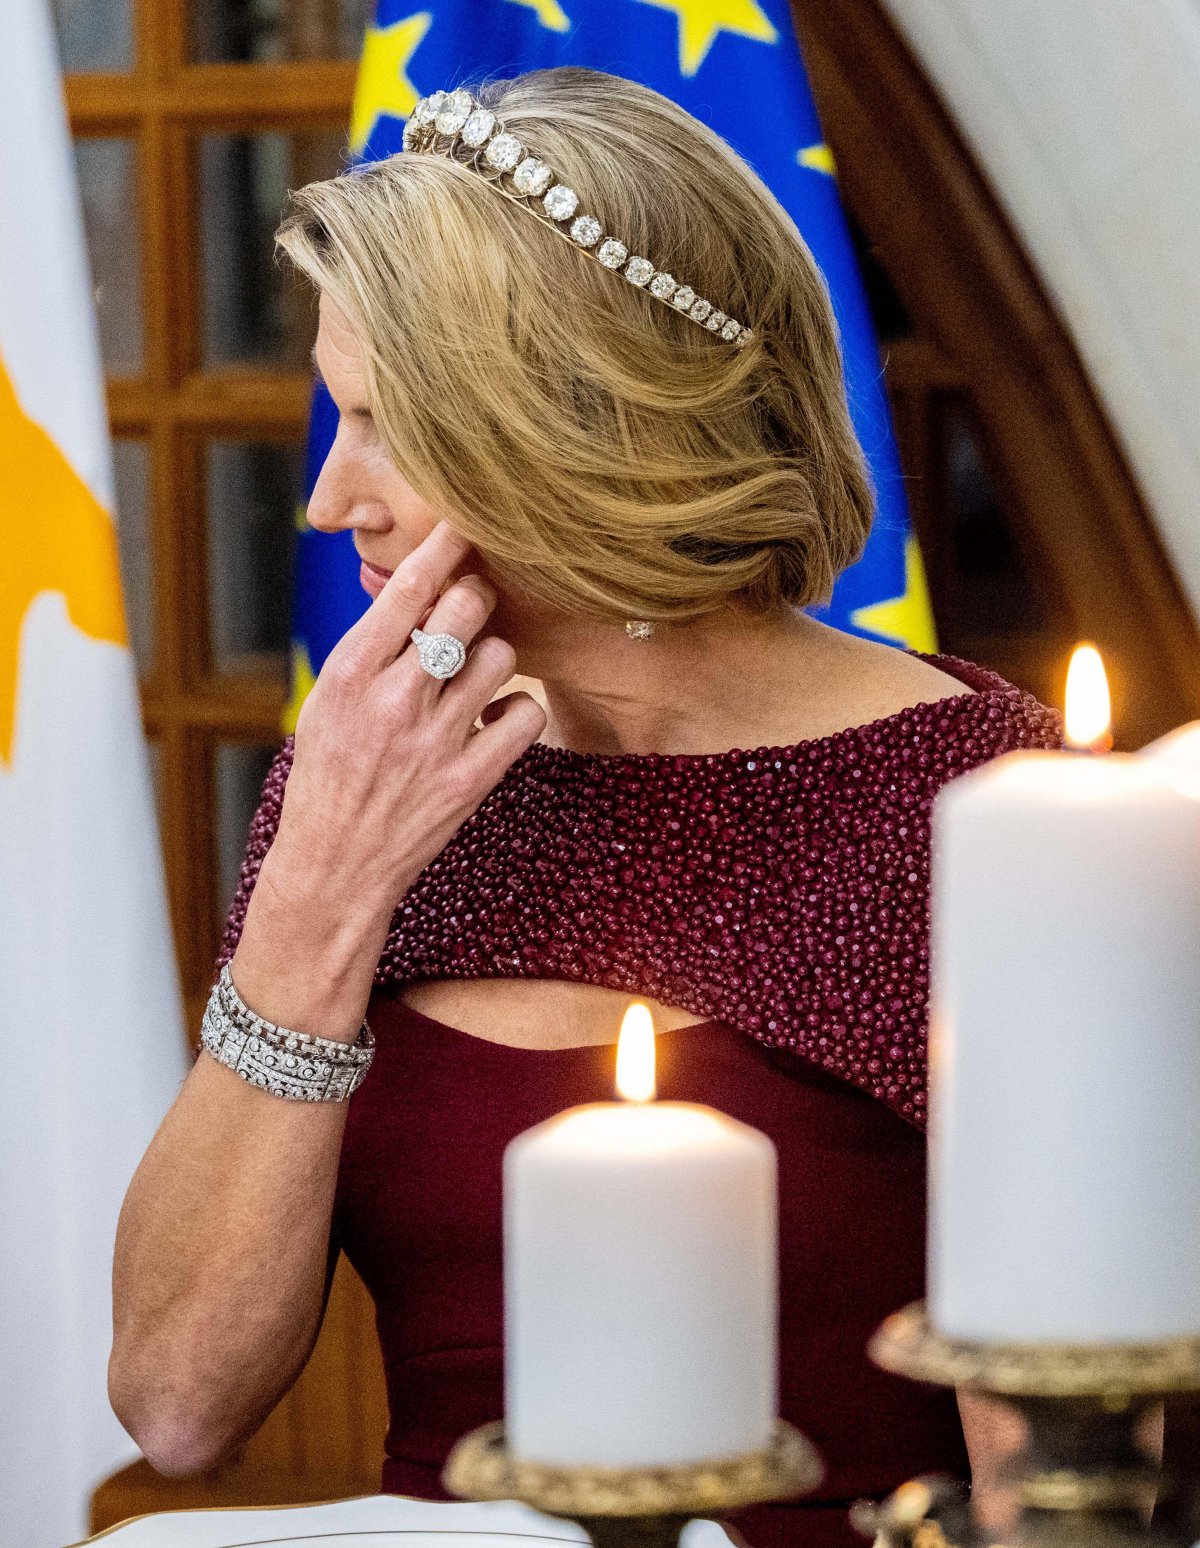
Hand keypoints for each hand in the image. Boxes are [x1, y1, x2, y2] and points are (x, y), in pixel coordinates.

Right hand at [267, 519, 545, 927]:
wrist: (335, 864)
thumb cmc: (330, 774)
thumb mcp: (329, 701)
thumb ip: (373, 647)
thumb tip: (419, 586)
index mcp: (349, 672)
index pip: (409, 586)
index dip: (445, 545)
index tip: (465, 525)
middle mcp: (394, 699)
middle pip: (467, 607)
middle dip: (476, 599)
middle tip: (472, 612)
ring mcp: (435, 740)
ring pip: (501, 656)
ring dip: (494, 659)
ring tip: (473, 682)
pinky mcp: (471, 778)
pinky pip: (525, 713)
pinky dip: (516, 711)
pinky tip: (492, 721)